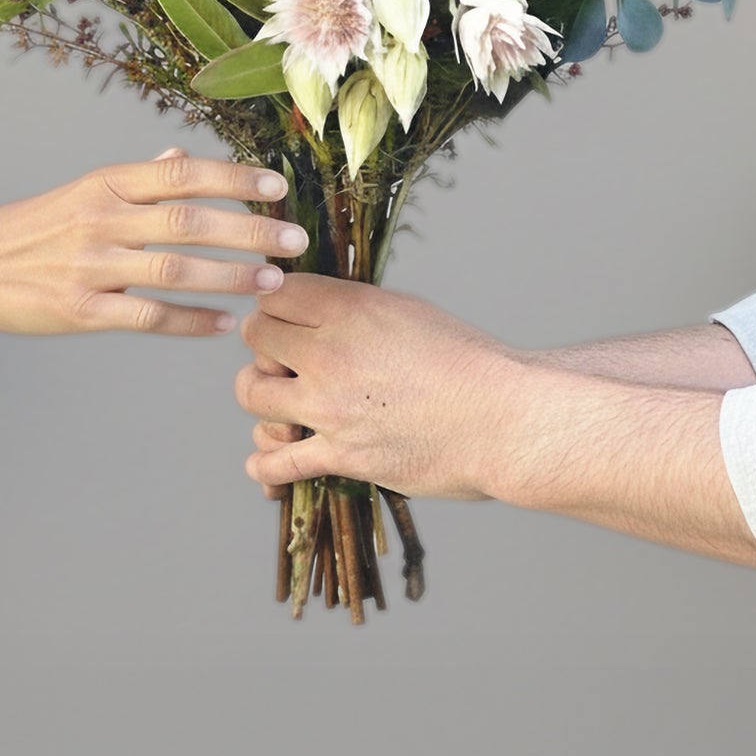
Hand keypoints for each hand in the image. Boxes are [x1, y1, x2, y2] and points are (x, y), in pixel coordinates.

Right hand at [0, 149, 306, 336]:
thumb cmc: (32, 228)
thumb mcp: (82, 190)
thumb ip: (137, 177)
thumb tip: (183, 155)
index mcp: (106, 184)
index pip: (182, 174)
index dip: (233, 177)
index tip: (277, 186)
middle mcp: (102, 219)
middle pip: (190, 221)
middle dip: (250, 230)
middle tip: (295, 240)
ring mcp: (90, 266)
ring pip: (176, 270)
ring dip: (230, 276)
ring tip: (272, 282)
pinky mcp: (80, 311)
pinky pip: (147, 317)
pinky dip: (190, 322)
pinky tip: (224, 325)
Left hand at [235, 274, 518, 498]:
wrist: (503, 419)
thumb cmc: (467, 361)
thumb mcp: (408, 310)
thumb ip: (355, 308)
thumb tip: (318, 310)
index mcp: (350, 309)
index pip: (275, 291)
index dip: (276, 301)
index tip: (287, 314)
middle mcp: (330, 353)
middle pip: (255, 335)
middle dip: (266, 343)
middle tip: (285, 356)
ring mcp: (330, 407)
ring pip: (252, 393)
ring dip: (262, 395)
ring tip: (281, 401)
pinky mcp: (340, 456)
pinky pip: (276, 463)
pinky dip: (265, 464)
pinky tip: (267, 461)